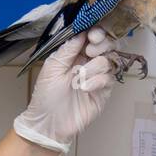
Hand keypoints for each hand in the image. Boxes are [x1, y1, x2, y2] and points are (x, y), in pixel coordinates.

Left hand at [13, 27, 115, 153]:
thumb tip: (82, 32)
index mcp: (75, 54)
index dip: (97, 32)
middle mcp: (88, 63)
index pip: (93, 36)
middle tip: (90, 52)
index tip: (93, 35)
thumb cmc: (46, 96)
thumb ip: (68, 49)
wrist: (49, 123)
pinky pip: (109, 79)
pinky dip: (98, 81)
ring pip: (109, 60)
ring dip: (95, 66)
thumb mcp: (52, 67)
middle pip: (107, 45)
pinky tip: (85, 88)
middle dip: (102, 44)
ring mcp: (98, 77)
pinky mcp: (103, 92)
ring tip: (80, 78)